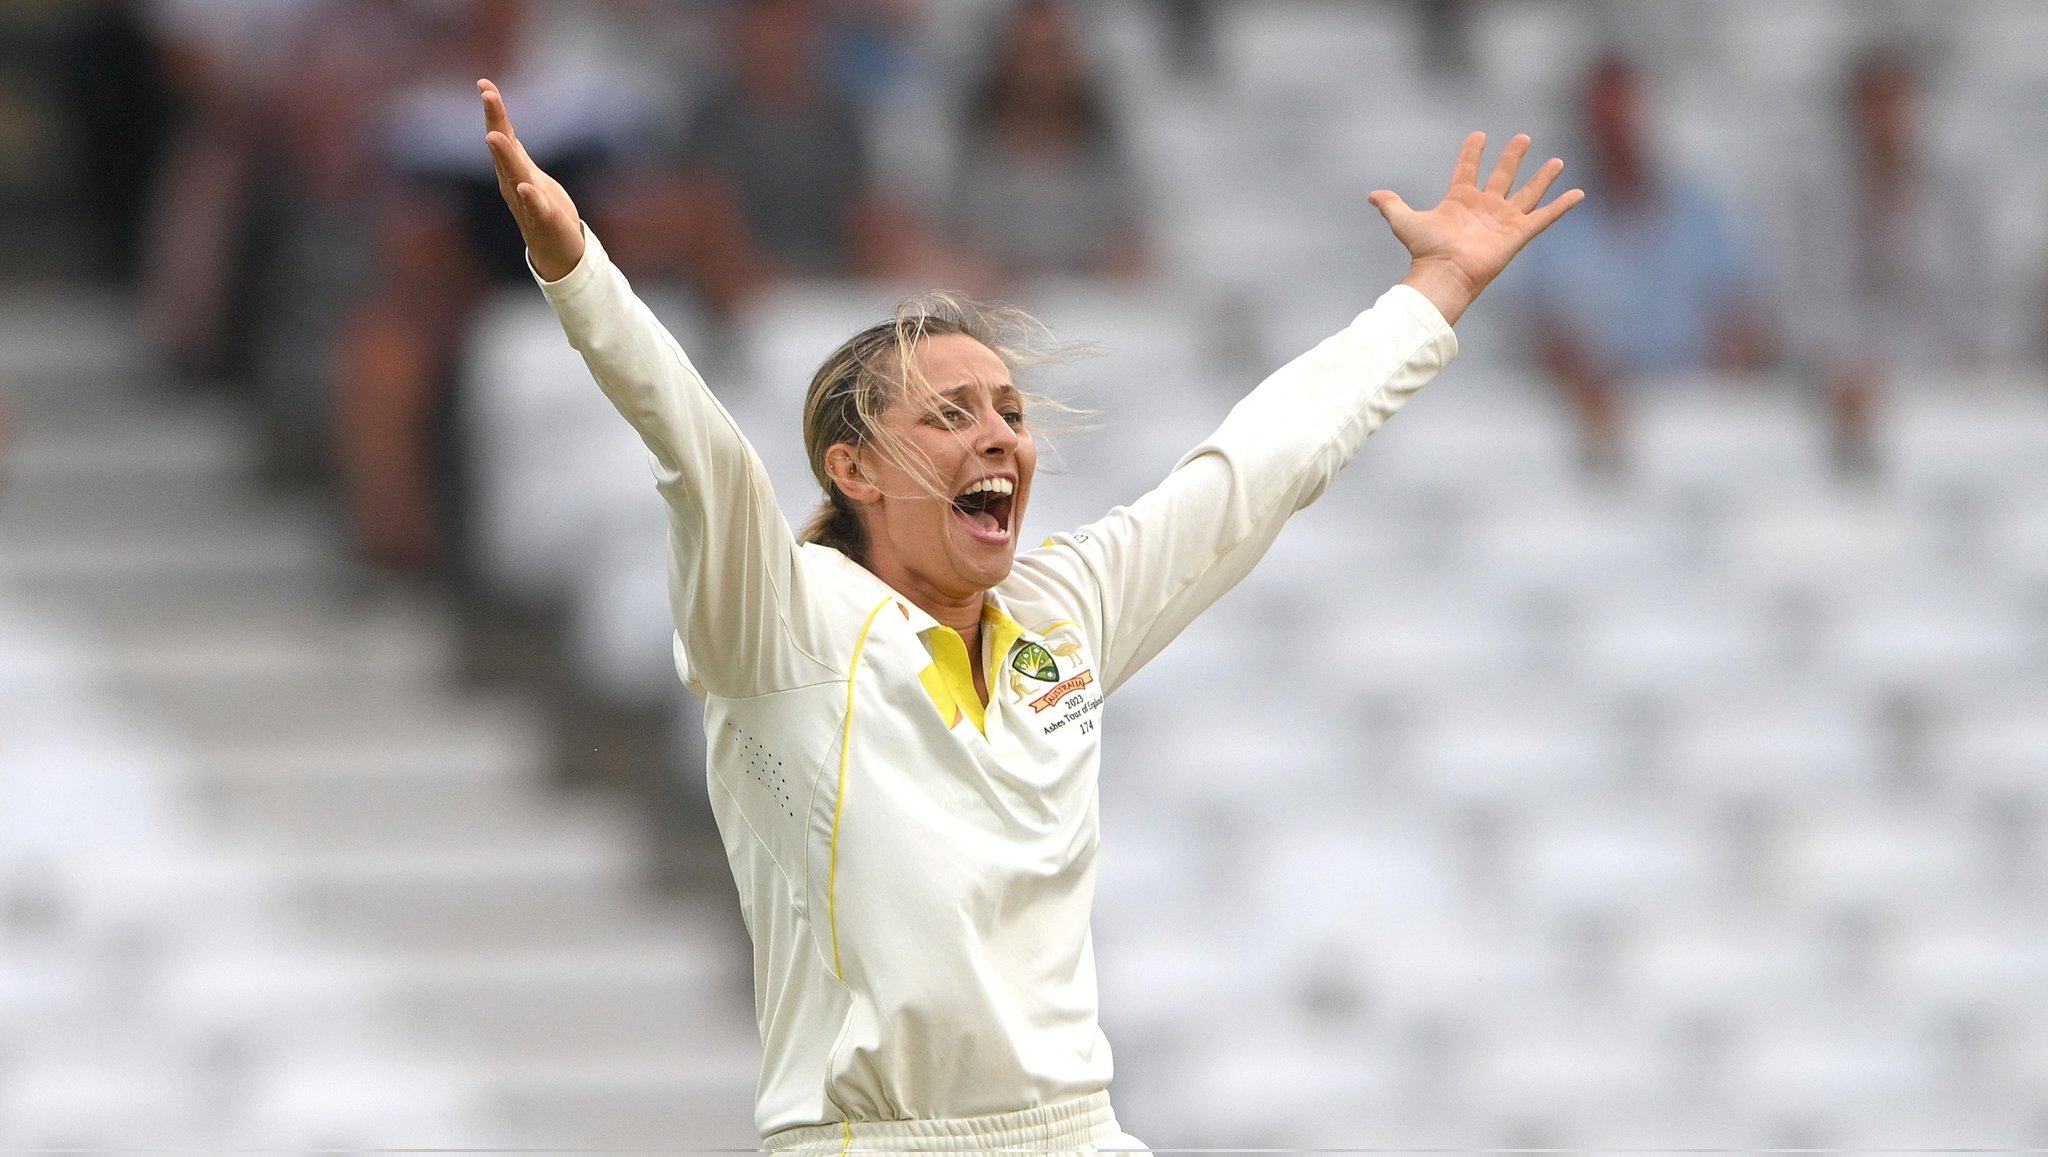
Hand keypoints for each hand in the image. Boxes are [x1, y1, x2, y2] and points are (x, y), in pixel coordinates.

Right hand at [479, 77, 584, 281]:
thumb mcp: (529, 175)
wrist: (557, 251)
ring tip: (495, 137)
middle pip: (503, 149)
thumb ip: (515, 155)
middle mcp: (513, 183)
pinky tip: (527, 188)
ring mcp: (526, 202)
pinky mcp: (544, 221)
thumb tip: (501, 130)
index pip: (502, 135)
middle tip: (488, 95)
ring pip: (514, 175)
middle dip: (495, 121)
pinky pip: (536, 208)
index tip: (484, 84)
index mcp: (514, 170)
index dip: (494, 110)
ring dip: (504, 156)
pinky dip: (531, 198)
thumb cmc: (544, 211)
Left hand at [1371, 132, 1582, 326]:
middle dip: (1512, 157)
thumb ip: (1391, 205)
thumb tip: (1371, 195)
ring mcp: (1503, 221)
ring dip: (1542, 177)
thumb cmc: (1425, 251)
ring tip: (1557, 159)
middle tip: (1523, 137)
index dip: (1472, 152)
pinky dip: (1562, 206)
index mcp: (1459, 201)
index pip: (1467, 169)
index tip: (1478, 135)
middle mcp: (1484, 208)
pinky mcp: (1518, 234)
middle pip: (1503, 176)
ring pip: (1527, 193)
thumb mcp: (1403, 221)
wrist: (1444, 274)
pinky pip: (1545, 217)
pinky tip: (1578, 193)